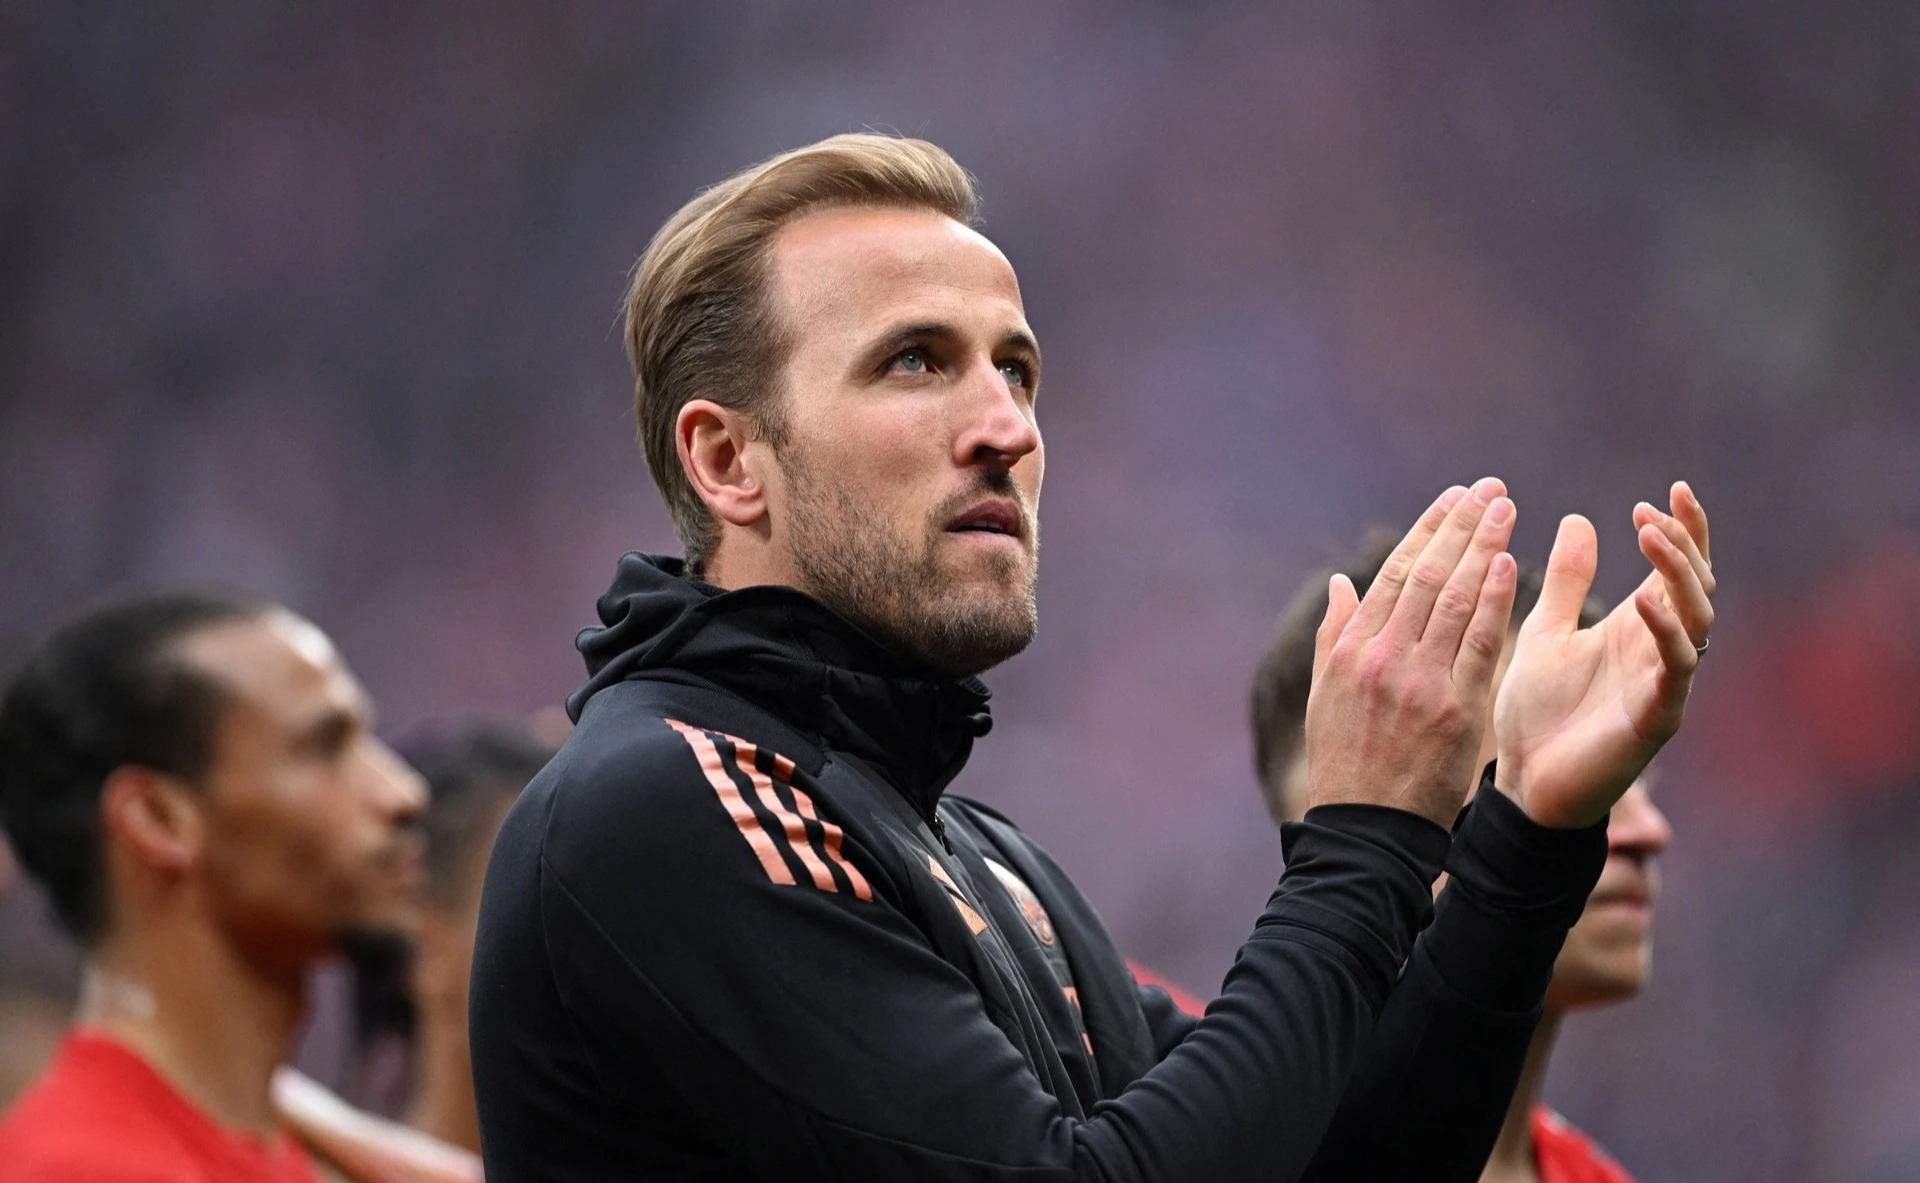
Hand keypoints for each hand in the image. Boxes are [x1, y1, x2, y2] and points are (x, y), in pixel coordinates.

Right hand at [1306, 477, 1519, 826]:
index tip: (1454, 497)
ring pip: (1454, 599)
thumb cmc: (1346, 765)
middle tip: (1490, 488)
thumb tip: (1342, 582)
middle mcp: (1383, 657)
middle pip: (1428, 575)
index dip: (1428, 530)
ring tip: (1505, 510)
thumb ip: (1334, 635)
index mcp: (1351, 650)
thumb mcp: (1324, 696)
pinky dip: (1491, 601)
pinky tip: (1508, 565)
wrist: (1367, 831)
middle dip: (1462, 525)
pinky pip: (1477, 643)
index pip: (1395, 573)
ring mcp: (1419, 681)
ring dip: (1483, 547)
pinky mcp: (1453, 709)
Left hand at [1493, 483, 1714, 827]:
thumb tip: (1578, 519)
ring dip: (1678, 576)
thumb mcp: (1546, 631)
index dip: (1684, 530)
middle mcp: (1660, 650)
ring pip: (1698, 619)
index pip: (1676, 569)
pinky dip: (1666, 632)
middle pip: (1698, 586)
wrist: (1524, 782)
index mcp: (1637, 628)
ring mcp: (1664, 683)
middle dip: (1684, 544)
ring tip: (1650, 537)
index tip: (1672, 489)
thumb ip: (1568, 582)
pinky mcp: (1657, 716)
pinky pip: (1675, 668)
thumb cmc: (1537, 712)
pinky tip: (1646, 601)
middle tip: (1652, 513)